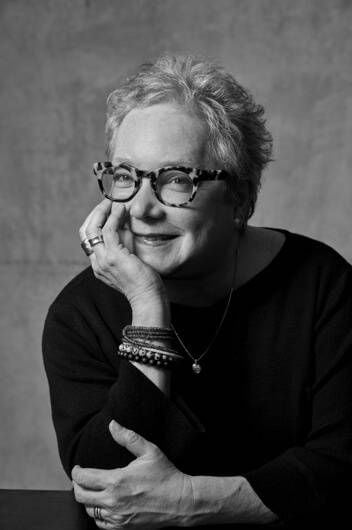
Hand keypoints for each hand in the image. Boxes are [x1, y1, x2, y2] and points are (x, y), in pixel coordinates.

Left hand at [72, 420, 193, 528]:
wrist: (181, 501)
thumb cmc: (165, 475)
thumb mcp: (149, 451)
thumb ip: (128, 437)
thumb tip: (112, 424)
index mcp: (116, 480)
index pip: (83, 478)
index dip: (76, 472)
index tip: (78, 468)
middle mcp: (113, 501)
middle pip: (80, 495)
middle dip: (77, 485)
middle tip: (82, 478)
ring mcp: (116, 517)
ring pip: (88, 510)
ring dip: (87, 499)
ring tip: (93, 490)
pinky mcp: (122, 527)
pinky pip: (100, 523)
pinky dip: (97, 514)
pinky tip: (103, 505)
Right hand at [79, 199, 167, 311]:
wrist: (148, 298)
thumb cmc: (144, 283)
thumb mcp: (129, 262)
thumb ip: (124, 247)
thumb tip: (126, 227)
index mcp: (98, 266)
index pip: (88, 239)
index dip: (94, 221)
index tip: (105, 210)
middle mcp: (97, 263)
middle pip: (85, 231)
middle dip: (95, 213)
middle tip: (107, 202)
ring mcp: (103, 260)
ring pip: (93, 228)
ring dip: (103, 211)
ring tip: (113, 202)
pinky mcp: (114, 256)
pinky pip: (109, 230)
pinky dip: (114, 217)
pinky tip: (122, 210)